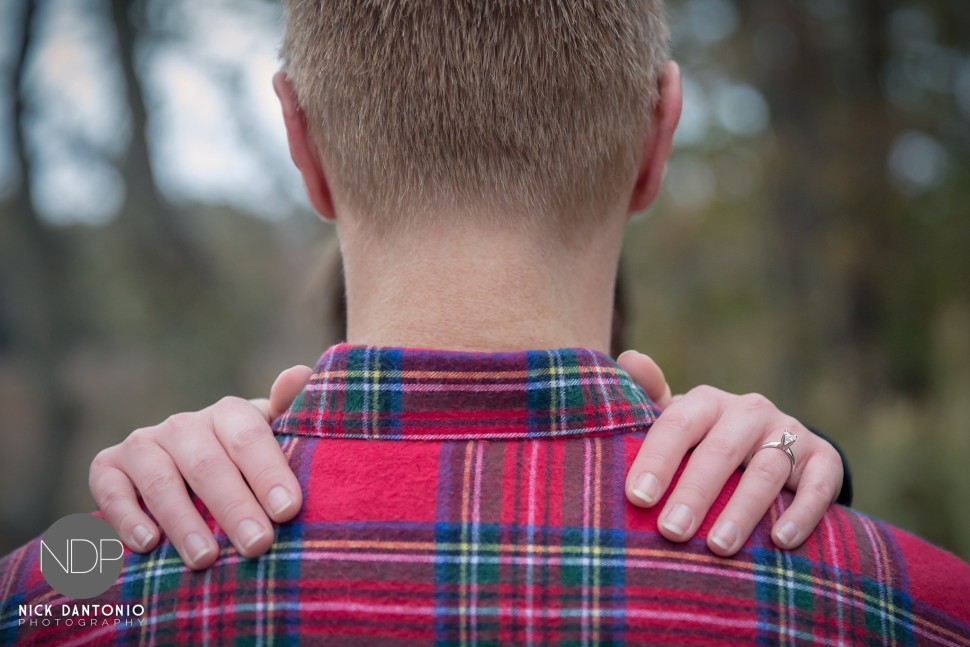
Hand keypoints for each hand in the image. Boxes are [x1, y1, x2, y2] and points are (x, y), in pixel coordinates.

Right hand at [88, 365, 311, 568]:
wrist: (192, 472)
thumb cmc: (247, 462)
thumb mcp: (276, 439)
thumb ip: (291, 412)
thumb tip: (298, 373)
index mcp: (229, 413)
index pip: (250, 439)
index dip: (269, 474)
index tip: (287, 511)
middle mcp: (184, 424)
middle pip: (208, 465)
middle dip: (234, 508)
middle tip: (257, 544)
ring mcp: (143, 444)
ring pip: (161, 481)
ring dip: (183, 522)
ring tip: (205, 558)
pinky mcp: (108, 466)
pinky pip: (111, 490)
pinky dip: (126, 516)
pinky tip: (147, 544)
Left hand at [618, 351, 843, 555]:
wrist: (774, 444)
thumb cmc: (706, 440)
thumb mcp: (677, 421)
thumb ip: (648, 397)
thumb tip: (629, 358)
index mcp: (706, 402)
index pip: (677, 425)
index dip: (656, 460)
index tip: (638, 497)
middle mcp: (749, 411)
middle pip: (720, 451)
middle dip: (694, 493)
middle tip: (672, 531)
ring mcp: (789, 432)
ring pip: (766, 471)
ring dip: (742, 512)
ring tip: (719, 547)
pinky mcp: (823, 458)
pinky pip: (817, 485)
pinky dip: (800, 513)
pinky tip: (780, 542)